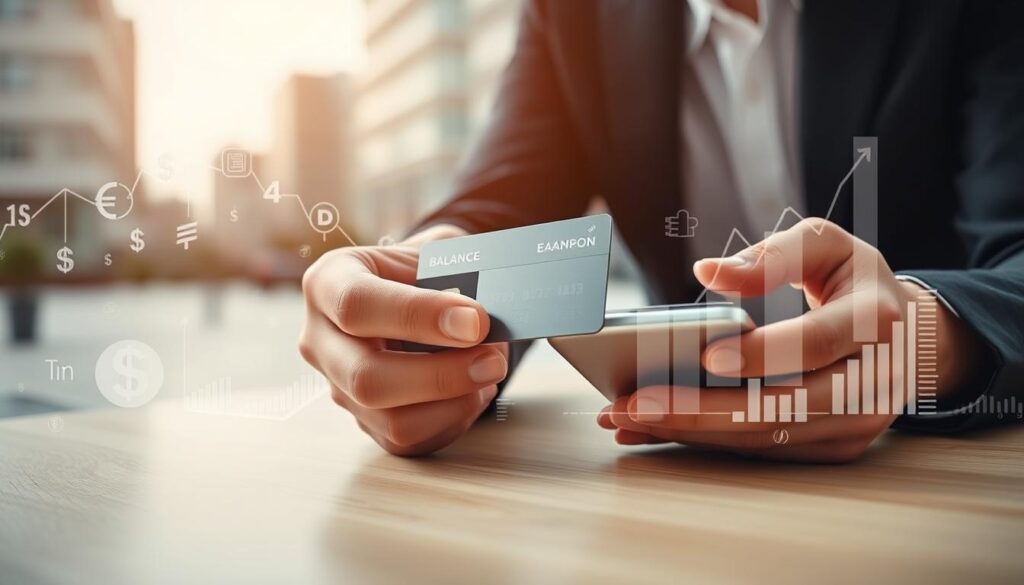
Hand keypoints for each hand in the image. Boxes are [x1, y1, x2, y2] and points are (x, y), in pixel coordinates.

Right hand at [299, 225, 508, 455]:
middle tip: (493, 360)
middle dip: (441, 375)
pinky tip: (474, 390)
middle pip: (367, 378)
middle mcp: (320, 340)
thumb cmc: (426, 272)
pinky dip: (454, 419)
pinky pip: (411, 440)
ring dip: (455, 403)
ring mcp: (338, 387)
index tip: (475, 321)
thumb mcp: (435, 256)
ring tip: (488, 372)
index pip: (357, 304)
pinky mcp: (364, 422)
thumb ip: (457, 281)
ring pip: (392, 421)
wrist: (420, 291)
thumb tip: (484, 323)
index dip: (419, 315)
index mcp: (328, 282)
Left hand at [598, 218, 982, 461]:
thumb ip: (770, 255)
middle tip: (634, 404)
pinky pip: (766, 449)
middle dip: (700, 411)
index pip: (814, 343)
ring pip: (766, 436)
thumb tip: (708, 271)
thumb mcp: (824, 245)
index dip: (762, 353)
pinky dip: (709, 441)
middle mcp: (873, 382)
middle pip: (781, 407)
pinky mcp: (837, 446)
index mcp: (873, 322)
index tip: (706, 355)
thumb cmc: (855, 281)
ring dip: (691, 432)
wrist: (908, 334)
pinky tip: (659, 430)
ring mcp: (857, 422)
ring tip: (628, 420)